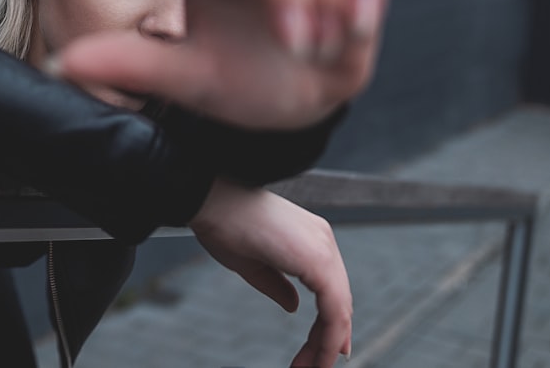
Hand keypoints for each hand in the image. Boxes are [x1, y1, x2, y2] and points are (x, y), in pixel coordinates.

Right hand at [190, 178, 352, 366]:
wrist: (209, 197)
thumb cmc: (222, 223)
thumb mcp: (251, 263)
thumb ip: (276, 285)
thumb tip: (294, 307)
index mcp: (309, 239)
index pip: (329, 289)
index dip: (328, 324)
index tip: (321, 353)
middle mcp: (323, 240)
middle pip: (338, 300)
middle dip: (326, 339)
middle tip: (312, 367)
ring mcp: (323, 247)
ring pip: (340, 307)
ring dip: (328, 344)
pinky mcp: (317, 259)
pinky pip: (335, 307)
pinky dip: (330, 336)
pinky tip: (320, 355)